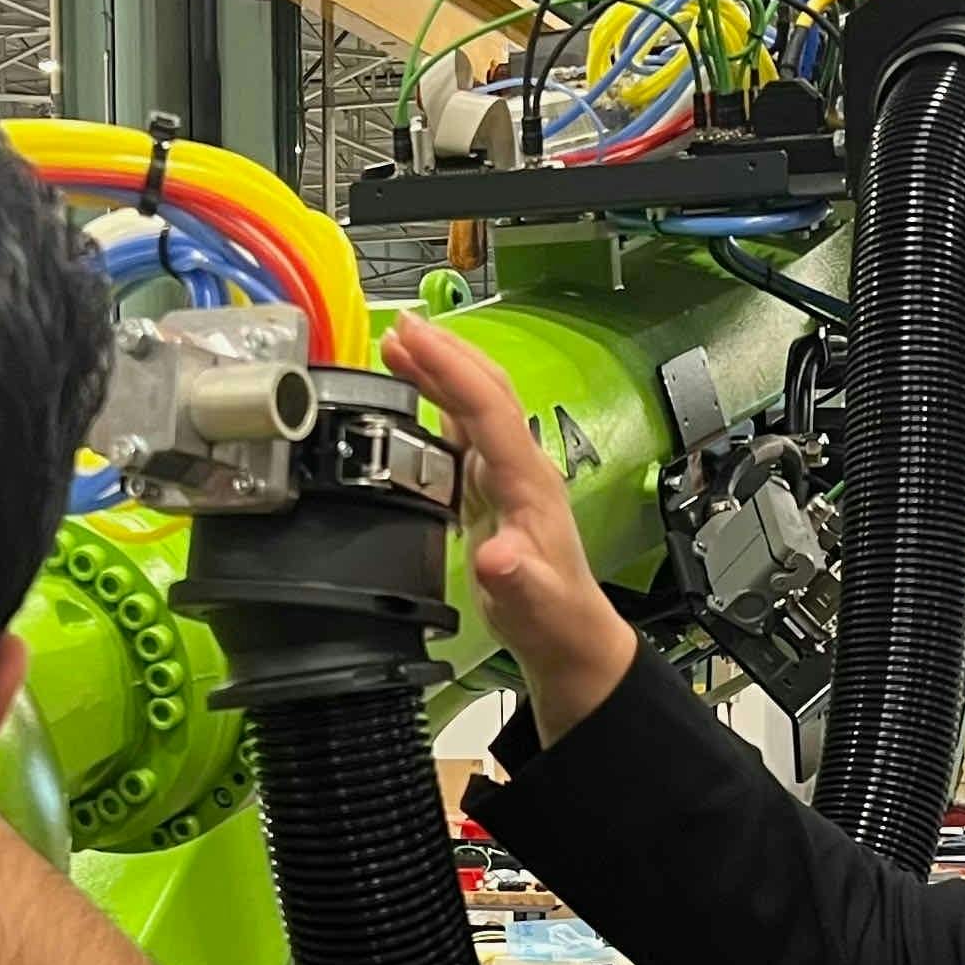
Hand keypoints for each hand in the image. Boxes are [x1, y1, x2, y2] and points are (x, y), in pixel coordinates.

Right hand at [380, 313, 638, 741]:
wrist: (568, 638)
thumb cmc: (550, 618)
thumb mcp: (531, 603)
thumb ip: (514, 578)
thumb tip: (493, 557)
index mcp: (527, 482)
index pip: (488, 410)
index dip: (450, 371)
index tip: (411, 339)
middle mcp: (520, 467)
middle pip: (485, 392)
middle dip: (444, 354)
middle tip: (397, 327)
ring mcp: (507, 474)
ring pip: (475, 405)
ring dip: (439, 370)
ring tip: (397, 344)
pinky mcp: (492, 488)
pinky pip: (464, 431)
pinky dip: (437, 402)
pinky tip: (416, 392)